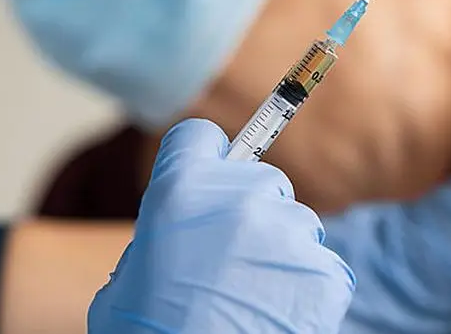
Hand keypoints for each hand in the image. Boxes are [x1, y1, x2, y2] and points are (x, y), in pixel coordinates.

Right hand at [88, 119, 354, 333]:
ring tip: (252, 294)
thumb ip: (162, 232)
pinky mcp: (323, 270)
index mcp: (180, 192)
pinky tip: (278, 312)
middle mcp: (240, 199)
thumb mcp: (128, 277)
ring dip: (280, 249)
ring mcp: (287, 233)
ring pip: (295, 221)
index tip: (208, 178)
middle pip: (260, 179)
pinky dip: (306, 286)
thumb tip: (185, 224)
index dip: (202, 159)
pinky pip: (321, 264)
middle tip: (228, 259)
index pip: (200, 137)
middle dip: (249, 212)